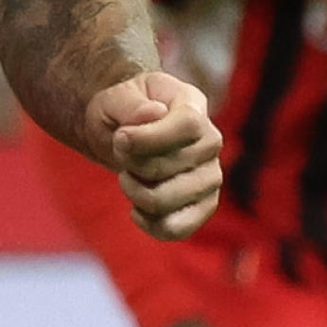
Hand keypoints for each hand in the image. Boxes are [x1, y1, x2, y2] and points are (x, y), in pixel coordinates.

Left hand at [83, 70, 221, 240]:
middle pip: (167, 166)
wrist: (126, 134)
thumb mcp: (116, 97)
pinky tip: (136, 209)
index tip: (120, 138)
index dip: (149, 138)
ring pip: (166, 201)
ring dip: (134, 192)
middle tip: (122, 154)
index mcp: (193, 105)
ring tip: (129, 177)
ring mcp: (211, 176)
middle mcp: (210, 141)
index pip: (188, 125)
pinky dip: (148, 223)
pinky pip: (177, 229)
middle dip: (131, 164)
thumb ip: (130, 105)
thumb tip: (154, 113)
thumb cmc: (122, 111)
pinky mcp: (204, 206)